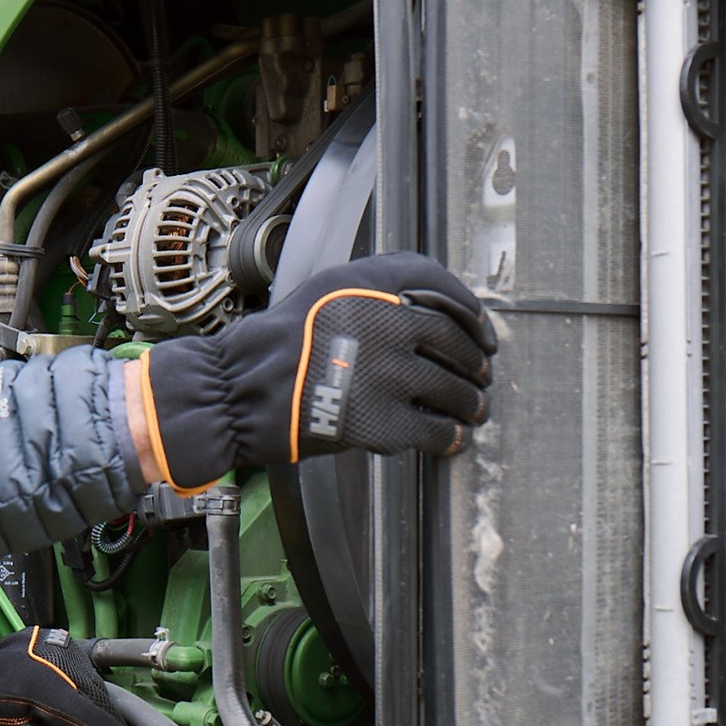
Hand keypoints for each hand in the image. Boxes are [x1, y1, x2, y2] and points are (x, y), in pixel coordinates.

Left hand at [0, 625, 153, 725]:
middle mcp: (63, 663)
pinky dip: (88, 689)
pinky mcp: (60, 638)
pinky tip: (80, 703)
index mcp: (51, 692)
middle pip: (104, 704)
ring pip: (97, 685)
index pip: (100, 725)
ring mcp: (63, 646)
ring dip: (102, 710)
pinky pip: (85, 669)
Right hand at [133, 251, 496, 491]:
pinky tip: (455, 439)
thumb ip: (374, 290)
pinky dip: (450, 436)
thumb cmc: (277, 343)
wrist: (242, 389)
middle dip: (475, 360)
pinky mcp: (383, 421)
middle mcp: (386, 324)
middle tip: (483, 372)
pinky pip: (434, 430)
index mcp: (372, 287)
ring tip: (476, 408)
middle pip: (455, 341)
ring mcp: (388, 374)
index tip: (481, 329)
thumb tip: (421, 302)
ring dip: (470, 401)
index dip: (471, 312)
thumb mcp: (326, 291)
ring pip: (453, 388)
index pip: (442, 289)